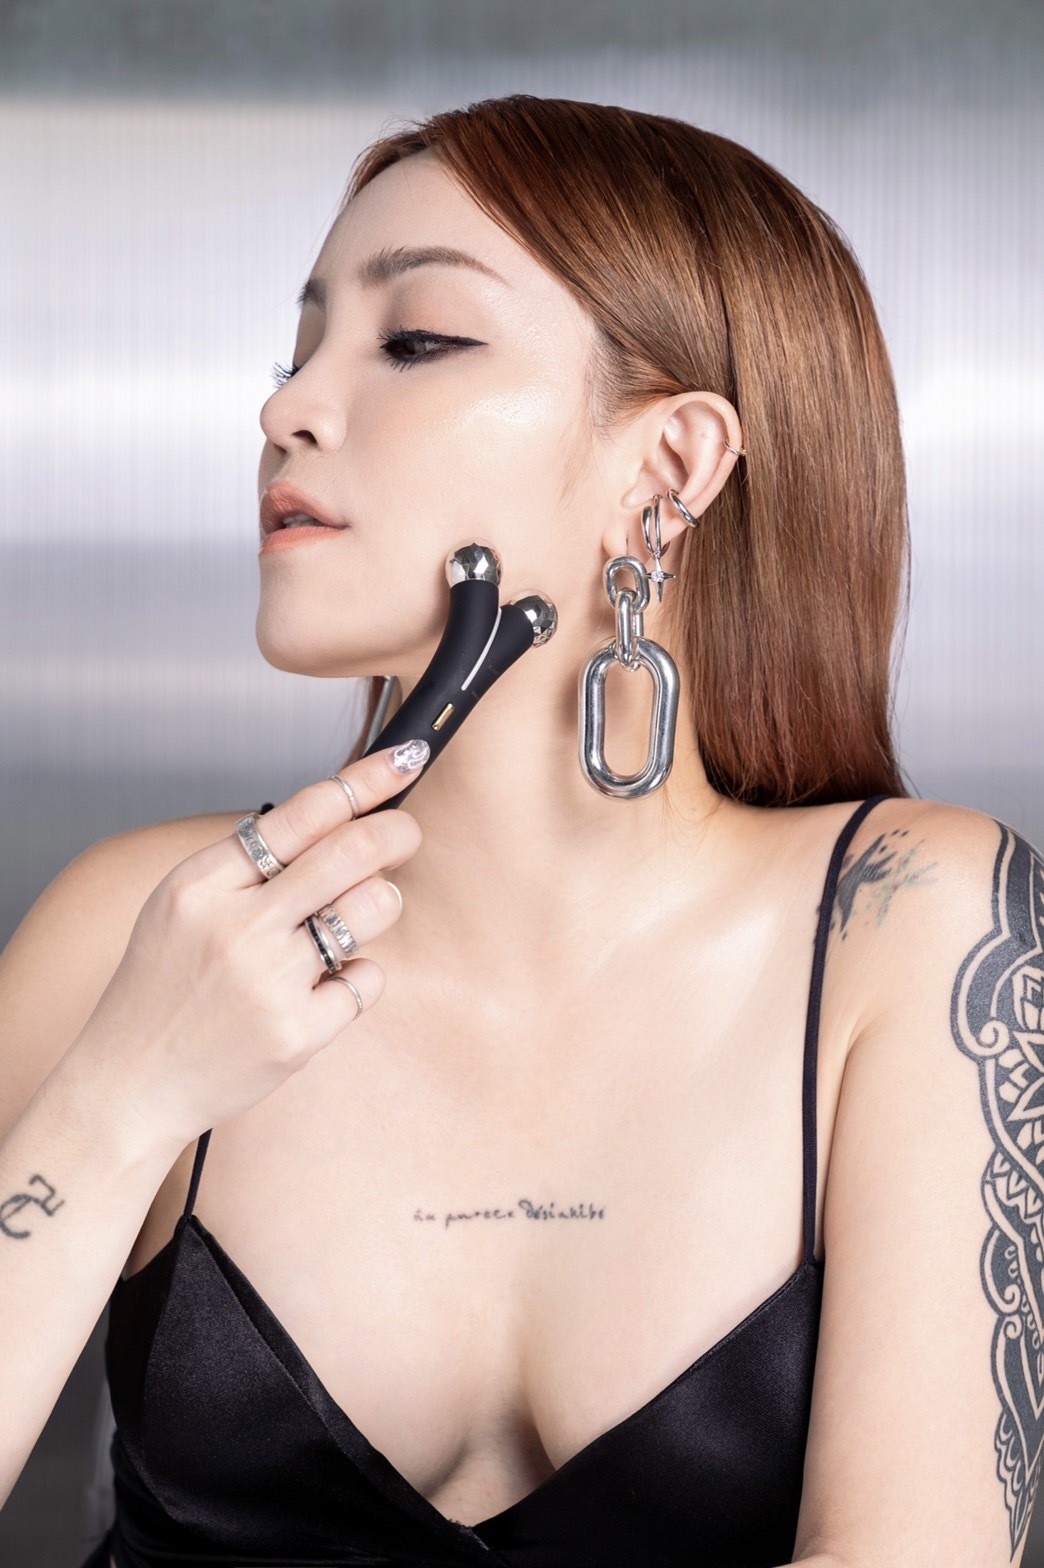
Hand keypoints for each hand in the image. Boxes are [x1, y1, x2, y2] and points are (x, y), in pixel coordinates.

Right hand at [67, 742, 425, 1153]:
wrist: (128, 1084)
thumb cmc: (162, 989)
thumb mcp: (181, 907)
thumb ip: (246, 865)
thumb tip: (335, 818)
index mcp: (202, 884)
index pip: (303, 812)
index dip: (366, 781)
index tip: (406, 760)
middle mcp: (236, 926)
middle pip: (352, 851)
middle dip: (397, 832)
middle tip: (408, 833)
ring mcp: (268, 981)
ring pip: (372, 909)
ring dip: (380, 904)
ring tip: (350, 920)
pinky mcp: (297, 1032)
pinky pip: (368, 979)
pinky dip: (358, 977)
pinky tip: (322, 988)